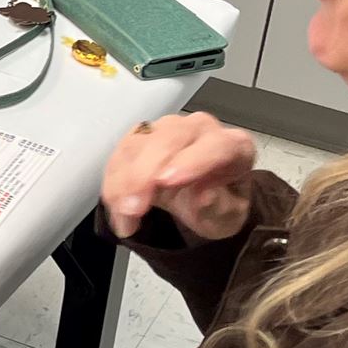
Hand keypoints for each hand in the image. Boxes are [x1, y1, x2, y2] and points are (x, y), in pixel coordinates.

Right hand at [100, 112, 256, 242]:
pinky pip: (120, 155)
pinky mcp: (140, 137)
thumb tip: (204, 197)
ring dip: (124, 182)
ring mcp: (167, 130)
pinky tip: (118, 207)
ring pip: (138, 144)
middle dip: (145, 172)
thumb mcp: (228, 217)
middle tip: (134, 207)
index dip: (191, 161)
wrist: (202, 200)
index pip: (215, 145)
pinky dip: (114, 184)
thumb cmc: (219, 204)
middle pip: (169, 137)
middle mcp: (200, 129)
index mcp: (233, 145)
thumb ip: (220, 208)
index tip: (166, 182)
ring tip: (125, 216)